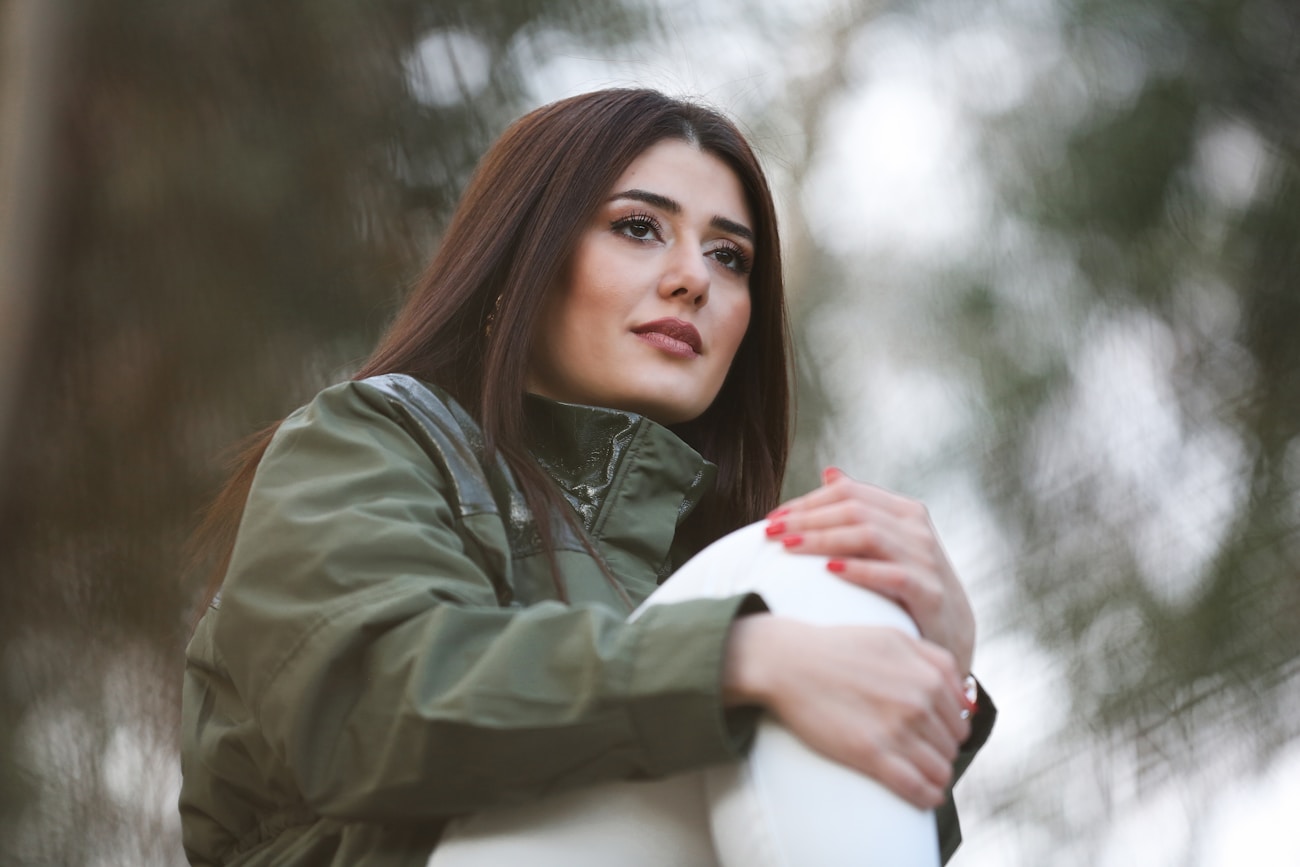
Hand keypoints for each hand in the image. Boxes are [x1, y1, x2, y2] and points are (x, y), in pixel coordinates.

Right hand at [724, 614, 970, 808]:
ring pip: (939, 769)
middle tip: (924, 755)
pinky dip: (926, 797)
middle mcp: (918, 702)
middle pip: (951, 745)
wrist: (789, 662)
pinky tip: (926, 797)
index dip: (951, 731)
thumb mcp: (896, 638)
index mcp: (927, 675)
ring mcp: (896, 730)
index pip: (961, 719)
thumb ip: (937, 662)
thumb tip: (966, 699)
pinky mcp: (872, 754)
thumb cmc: (839, 648)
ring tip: (925, 777)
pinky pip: (916, 788)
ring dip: (936, 777)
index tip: (937, 737)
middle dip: (942, 752)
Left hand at [765, 468, 975, 674]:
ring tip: (788, 547)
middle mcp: (917, 529)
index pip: (848, 492)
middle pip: (853, 510)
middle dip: (806, 518)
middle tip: (770, 531)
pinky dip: (859, 569)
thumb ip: (862, 510)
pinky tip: (829, 570)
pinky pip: (891, 575)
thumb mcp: (888, 544)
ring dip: (822, 539)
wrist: (953, 636)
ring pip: (868, 535)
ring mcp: (926, 560)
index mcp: (904, 511)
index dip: (807, 502)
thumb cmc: (909, 588)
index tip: (772, 518)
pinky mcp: (929, 593)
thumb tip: (830, 472)